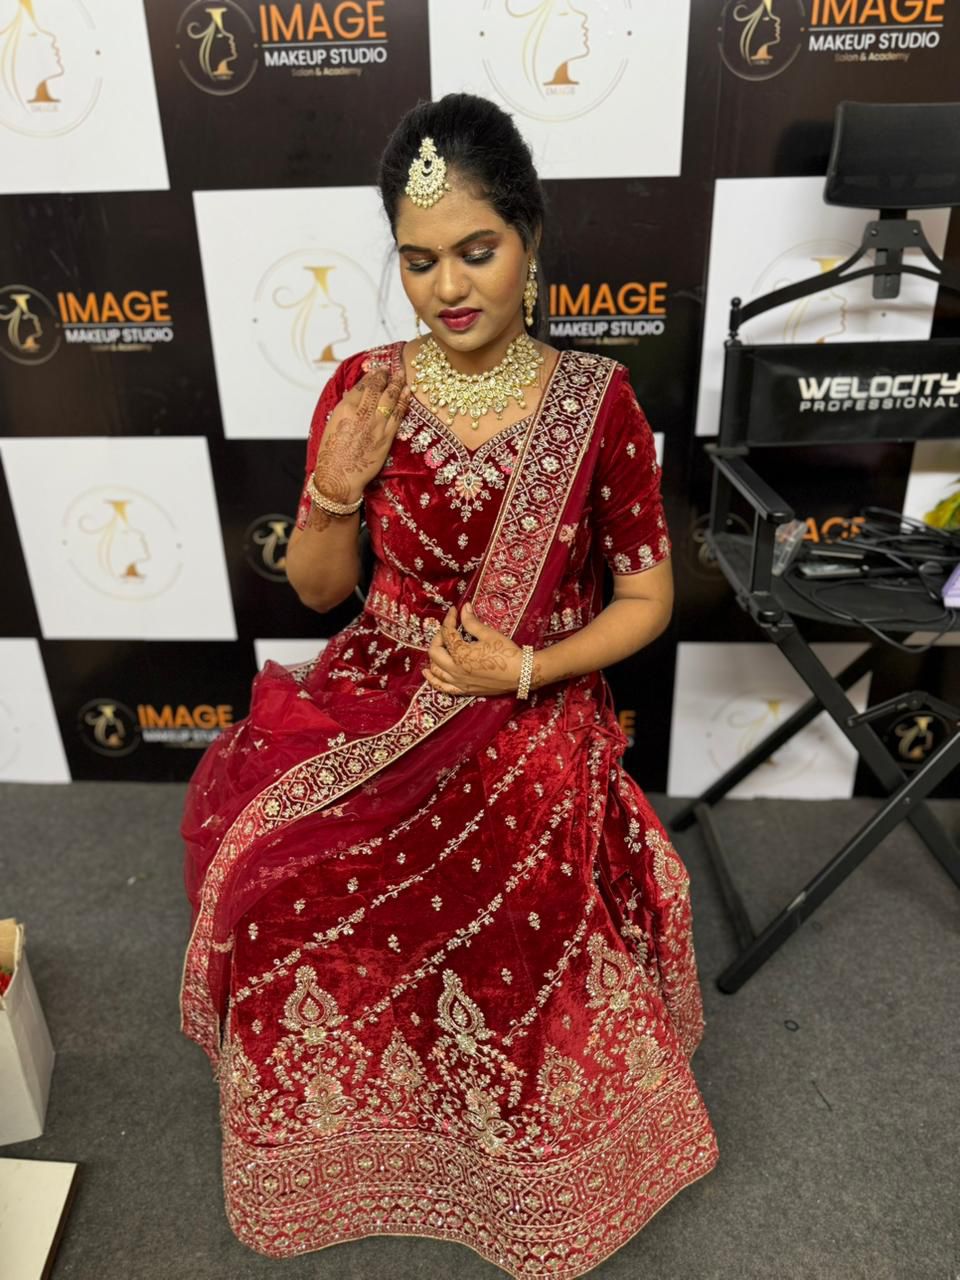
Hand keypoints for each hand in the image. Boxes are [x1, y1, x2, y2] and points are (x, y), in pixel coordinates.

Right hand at [312, 367, 411, 503]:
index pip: (362, 385)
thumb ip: (345, 411)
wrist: (339, 478)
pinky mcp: (387, 437)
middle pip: (377, 388)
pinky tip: (407, 392)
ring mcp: (376, 424)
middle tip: (391, 369)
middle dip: (386, 376)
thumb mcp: (333, 426)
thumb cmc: (331, 454)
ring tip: (401, 375)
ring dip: (397, 384)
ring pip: (390, 398)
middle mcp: (362, 413)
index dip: (372, 376)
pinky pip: (398, 414)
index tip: (377, 370)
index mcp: (345, 408)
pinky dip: (403, 401)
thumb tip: (354, 399)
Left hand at [423, 602, 524, 696]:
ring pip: (436, 670)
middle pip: (435, 652)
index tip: (454, 610)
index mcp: (461, 653)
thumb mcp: (489, 634)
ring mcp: (459, 682)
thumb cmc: (506, 653)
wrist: (521, 674)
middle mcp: (455, 669)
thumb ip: (472, 622)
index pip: (448, 633)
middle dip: (438, 637)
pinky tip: (428, 673)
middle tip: (448, 629)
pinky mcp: (464, 690)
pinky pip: (443, 687)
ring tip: (438, 647)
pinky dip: (433, 680)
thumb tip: (464, 608)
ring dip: (433, 657)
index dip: (450, 619)